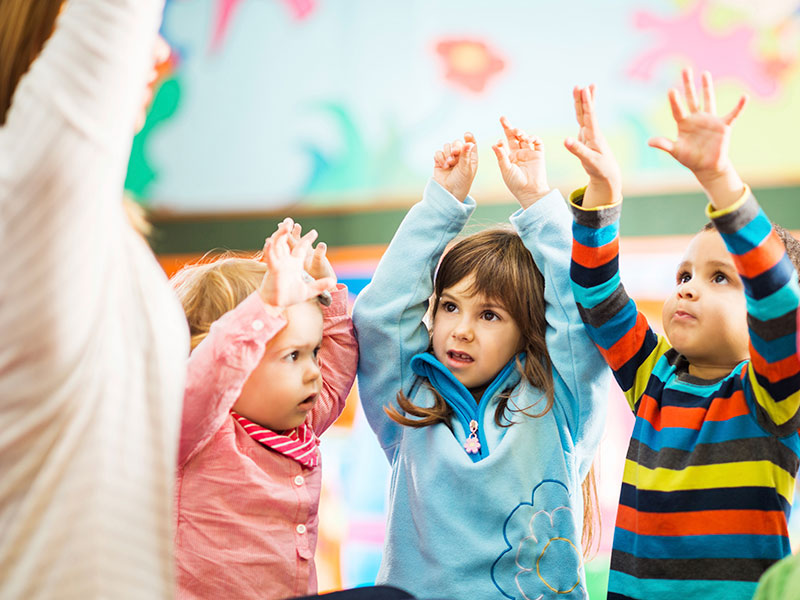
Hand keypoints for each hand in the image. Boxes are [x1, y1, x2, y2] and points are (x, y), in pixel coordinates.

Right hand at [258, 219, 334, 309]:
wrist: (278, 306)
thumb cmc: (290, 297)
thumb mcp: (309, 290)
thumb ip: (320, 285)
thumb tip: (333, 282)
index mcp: (294, 264)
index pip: (301, 248)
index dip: (307, 240)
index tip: (315, 232)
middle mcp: (285, 261)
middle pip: (286, 242)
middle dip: (288, 231)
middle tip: (291, 220)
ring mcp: (278, 264)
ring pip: (277, 246)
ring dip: (279, 235)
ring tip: (284, 224)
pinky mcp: (273, 271)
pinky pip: (270, 258)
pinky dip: (269, 250)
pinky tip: (269, 241)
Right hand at [433, 133, 477, 201]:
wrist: (448, 192)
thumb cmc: (461, 182)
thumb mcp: (465, 169)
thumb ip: (466, 155)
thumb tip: (469, 143)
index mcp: (470, 157)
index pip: (470, 142)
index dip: (469, 137)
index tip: (466, 135)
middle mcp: (460, 156)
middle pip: (457, 143)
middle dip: (455, 147)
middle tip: (454, 154)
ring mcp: (449, 158)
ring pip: (446, 146)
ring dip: (447, 154)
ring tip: (448, 164)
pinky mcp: (439, 161)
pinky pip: (438, 152)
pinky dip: (440, 158)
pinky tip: (443, 166)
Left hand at [492, 116, 549, 208]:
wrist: (530, 192)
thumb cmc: (516, 183)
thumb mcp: (505, 169)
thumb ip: (501, 156)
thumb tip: (494, 144)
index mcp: (509, 157)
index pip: (504, 143)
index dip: (501, 140)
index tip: (500, 143)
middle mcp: (518, 153)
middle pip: (513, 136)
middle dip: (508, 127)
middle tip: (502, 119)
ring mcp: (529, 153)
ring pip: (524, 137)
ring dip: (520, 132)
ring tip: (517, 133)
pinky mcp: (539, 154)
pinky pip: (537, 142)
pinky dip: (533, 138)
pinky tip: (528, 139)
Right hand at [564, 84, 621, 207]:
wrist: (608, 174)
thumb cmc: (600, 168)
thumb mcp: (588, 161)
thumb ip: (577, 150)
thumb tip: (565, 140)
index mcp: (594, 135)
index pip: (589, 115)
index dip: (586, 102)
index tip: (584, 89)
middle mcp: (592, 132)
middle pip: (587, 112)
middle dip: (584, 99)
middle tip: (581, 86)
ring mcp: (589, 134)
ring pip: (585, 114)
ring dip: (584, 101)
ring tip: (585, 87)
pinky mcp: (586, 137)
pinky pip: (583, 120)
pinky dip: (582, 111)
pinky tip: (583, 104)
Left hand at [648, 68, 746, 209]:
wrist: (707, 166)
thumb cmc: (690, 158)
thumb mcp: (676, 151)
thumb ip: (664, 144)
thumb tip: (649, 141)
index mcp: (684, 123)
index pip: (677, 110)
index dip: (675, 101)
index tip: (671, 90)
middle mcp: (696, 118)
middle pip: (692, 98)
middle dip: (689, 85)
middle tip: (685, 69)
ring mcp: (710, 120)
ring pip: (708, 100)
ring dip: (707, 88)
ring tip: (705, 73)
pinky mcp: (723, 126)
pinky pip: (733, 114)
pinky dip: (739, 106)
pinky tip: (744, 97)